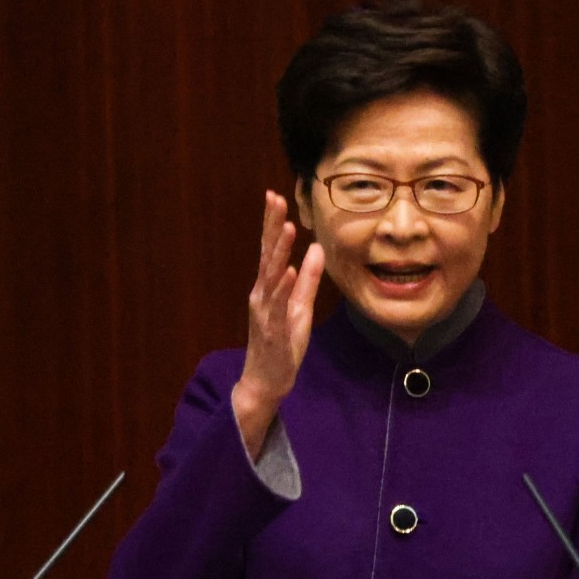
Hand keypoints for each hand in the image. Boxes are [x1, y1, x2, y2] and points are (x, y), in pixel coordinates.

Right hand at [232, 190, 323, 458]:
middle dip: (271, 227)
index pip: (271, 250)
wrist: (265, 382)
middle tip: (275, 200)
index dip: (272, 224)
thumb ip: (309, 280)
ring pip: (272, 277)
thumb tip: (316, 250)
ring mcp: (265, 313)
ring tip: (287, 229)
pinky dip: (283, 288)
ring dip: (279, 252)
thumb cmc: (282, 345)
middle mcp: (262, 296)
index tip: (275, 196)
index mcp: (268, 289)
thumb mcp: (300, 308)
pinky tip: (289, 271)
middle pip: (267, 256)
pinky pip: (278, 307)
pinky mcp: (273, 331)